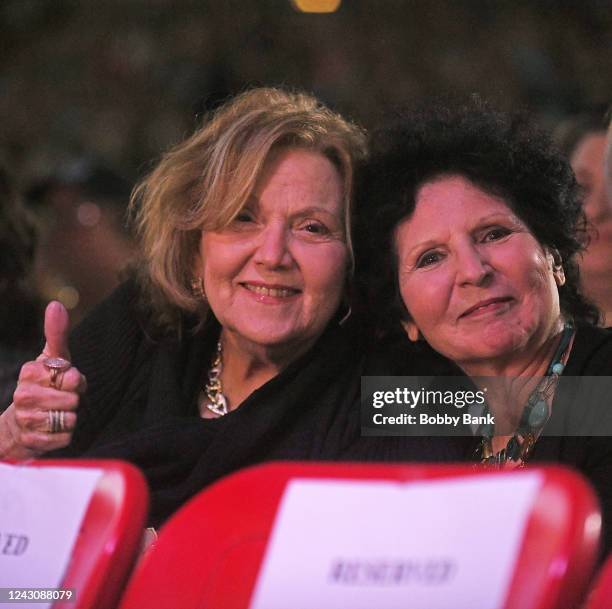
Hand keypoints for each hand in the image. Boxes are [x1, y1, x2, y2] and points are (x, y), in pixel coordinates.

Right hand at [0, 302, 85, 458]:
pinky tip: (52, 430)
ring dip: (71, 418)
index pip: (72, 376)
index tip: (64, 381)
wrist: (20, 424)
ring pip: (70, 419)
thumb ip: (56, 334)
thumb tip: (56, 304)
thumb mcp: (52, 358)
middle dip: (74, 400)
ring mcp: (26, 419)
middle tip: (62, 400)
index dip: (75, 381)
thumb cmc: (44, 385)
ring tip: (57, 414)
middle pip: (73, 400)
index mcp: (30, 372)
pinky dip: (65, 436)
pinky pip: (66, 438)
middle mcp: (23, 395)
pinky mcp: (33, 441)